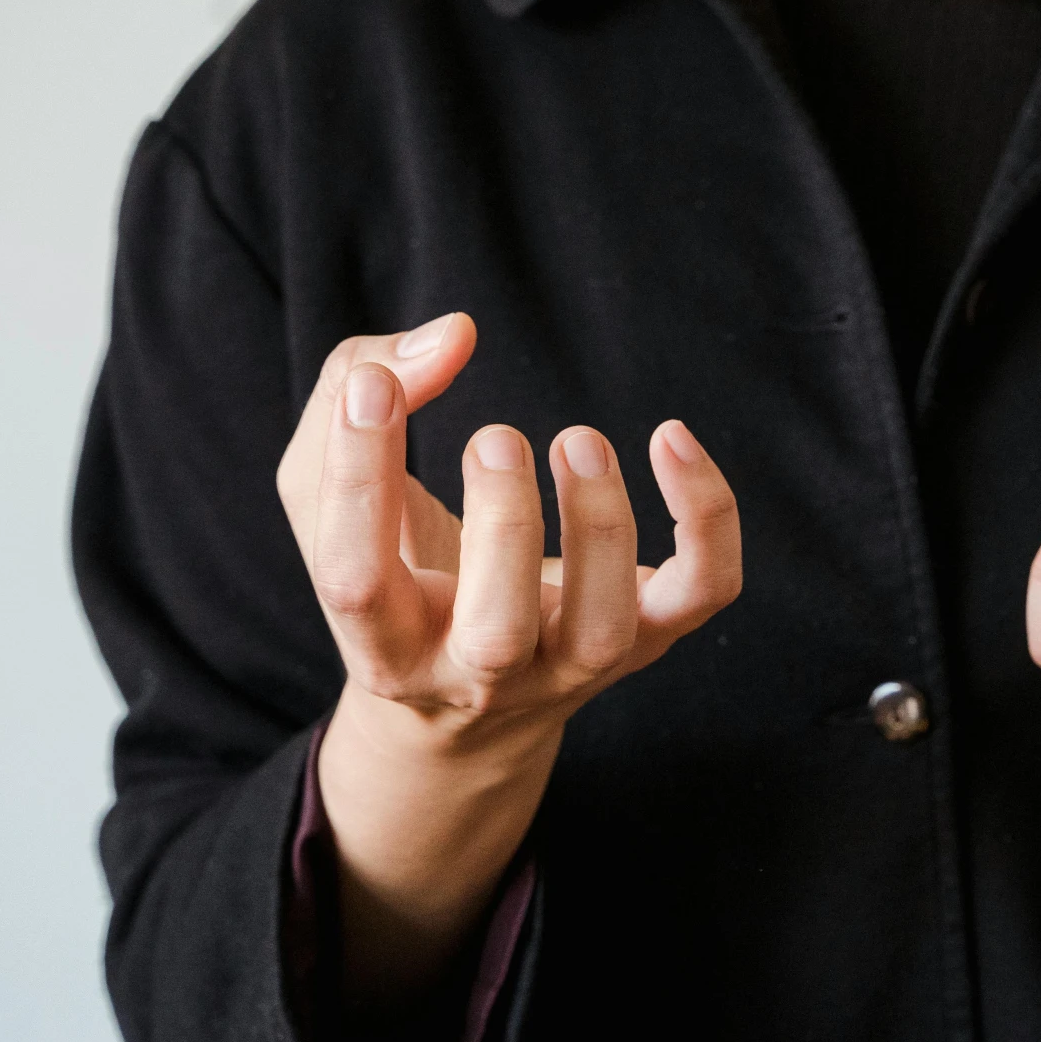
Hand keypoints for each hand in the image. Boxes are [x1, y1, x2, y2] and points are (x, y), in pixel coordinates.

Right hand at [275, 312, 743, 1006]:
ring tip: (575, 439)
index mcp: (384, 647)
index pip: (357, 581)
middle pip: (497, 634)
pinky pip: (704, 589)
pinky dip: (706, 516)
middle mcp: (479, 676)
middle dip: (504, 528)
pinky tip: (671, 440)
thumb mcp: (334, 492)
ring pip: (603, 627)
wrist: (476, 703)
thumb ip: (357, 391)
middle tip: (495, 439)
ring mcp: (573, 667)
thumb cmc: (397, 568)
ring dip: (599, 523)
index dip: (357, 480)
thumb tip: (452, 337)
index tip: (373, 389)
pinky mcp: (651, 638)